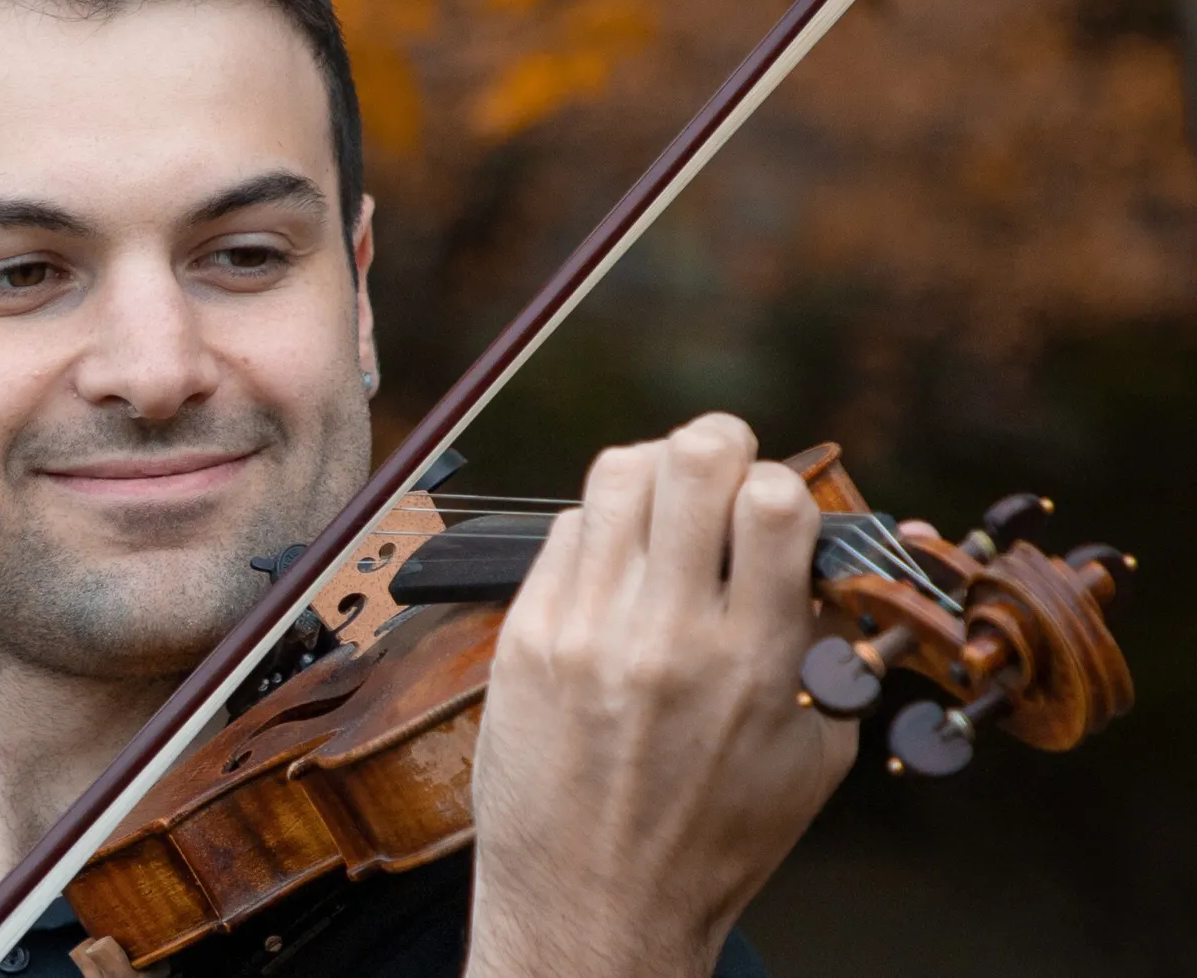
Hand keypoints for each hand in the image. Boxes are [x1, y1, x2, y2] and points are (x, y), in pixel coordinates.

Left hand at [464, 414, 856, 977]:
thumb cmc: (711, 841)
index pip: (774, 501)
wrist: (595, 908)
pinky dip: (600, 531)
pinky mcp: (527, 635)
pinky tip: (615, 567)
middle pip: (689, 459)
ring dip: (652, 473)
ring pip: (617, 475)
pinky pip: (567, 532)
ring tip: (664, 505)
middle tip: (718, 467)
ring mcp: (587, 628)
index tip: (772, 501)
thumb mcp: (810, 756)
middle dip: (715, 444)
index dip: (778, 481)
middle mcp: (667, 634)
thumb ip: (825, 648)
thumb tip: (822, 557)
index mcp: (753, 661)